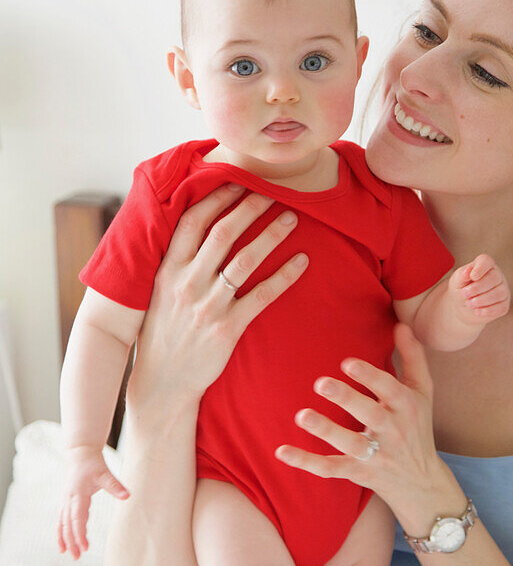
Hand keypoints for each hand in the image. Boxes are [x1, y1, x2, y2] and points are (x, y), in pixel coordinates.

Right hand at [57, 447, 128, 559]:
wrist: (79, 454)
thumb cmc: (93, 464)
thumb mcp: (105, 473)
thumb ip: (115, 486)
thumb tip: (127, 496)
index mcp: (78, 495)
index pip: (77, 518)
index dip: (80, 533)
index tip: (85, 546)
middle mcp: (69, 500)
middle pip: (68, 524)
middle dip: (72, 541)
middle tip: (77, 557)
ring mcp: (66, 501)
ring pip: (62, 523)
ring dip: (65, 539)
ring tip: (68, 554)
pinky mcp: (66, 502)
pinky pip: (61, 520)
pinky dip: (61, 532)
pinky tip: (63, 544)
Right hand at [128, 185, 308, 410]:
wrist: (162, 382)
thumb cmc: (163, 335)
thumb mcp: (159, 294)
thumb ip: (176, 264)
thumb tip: (196, 232)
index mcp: (167, 270)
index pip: (192, 222)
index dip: (217, 199)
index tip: (239, 182)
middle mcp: (186, 283)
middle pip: (223, 233)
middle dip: (250, 208)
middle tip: (274, 192)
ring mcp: (207, 305)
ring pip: (245, 259)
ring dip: (271, 235)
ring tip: (292, 218)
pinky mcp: (228, 328)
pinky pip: (262, 295)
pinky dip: (284, 275)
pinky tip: (301, 261)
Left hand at [275, 323, 458, 522]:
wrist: (421, 481)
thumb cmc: (417, 426)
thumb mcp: (422, 391)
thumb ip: (412, 357)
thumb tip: (400, 324)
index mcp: (406, 406)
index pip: (389, 389)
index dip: (369, 376)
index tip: (346, 363)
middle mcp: (393, 431)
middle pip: (371, 415)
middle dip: (347, 399)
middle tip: (320, 383)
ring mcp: (375, 455)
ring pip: (350, 444)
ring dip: (326, 431)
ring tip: (301, 416)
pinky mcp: (359, 473)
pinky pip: (330, 469)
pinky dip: (306, 462)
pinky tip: (281, 451)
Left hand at [447, 253, 509, 326]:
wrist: (463, 308)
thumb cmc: (461, 289)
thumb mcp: (456, 282)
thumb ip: (461, 275)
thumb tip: (468, 271)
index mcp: (484, 265)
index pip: (486, 261)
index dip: (480, 268)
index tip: (472, 277)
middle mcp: (497, 275)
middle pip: (494, 277)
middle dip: (478, 287)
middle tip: (464, 294)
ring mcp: (503, 290)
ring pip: (499, 293)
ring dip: (481, 300)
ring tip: (469, 303)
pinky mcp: (504, 305)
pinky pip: (501, 307)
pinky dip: (488, 310)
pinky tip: (477, 311)